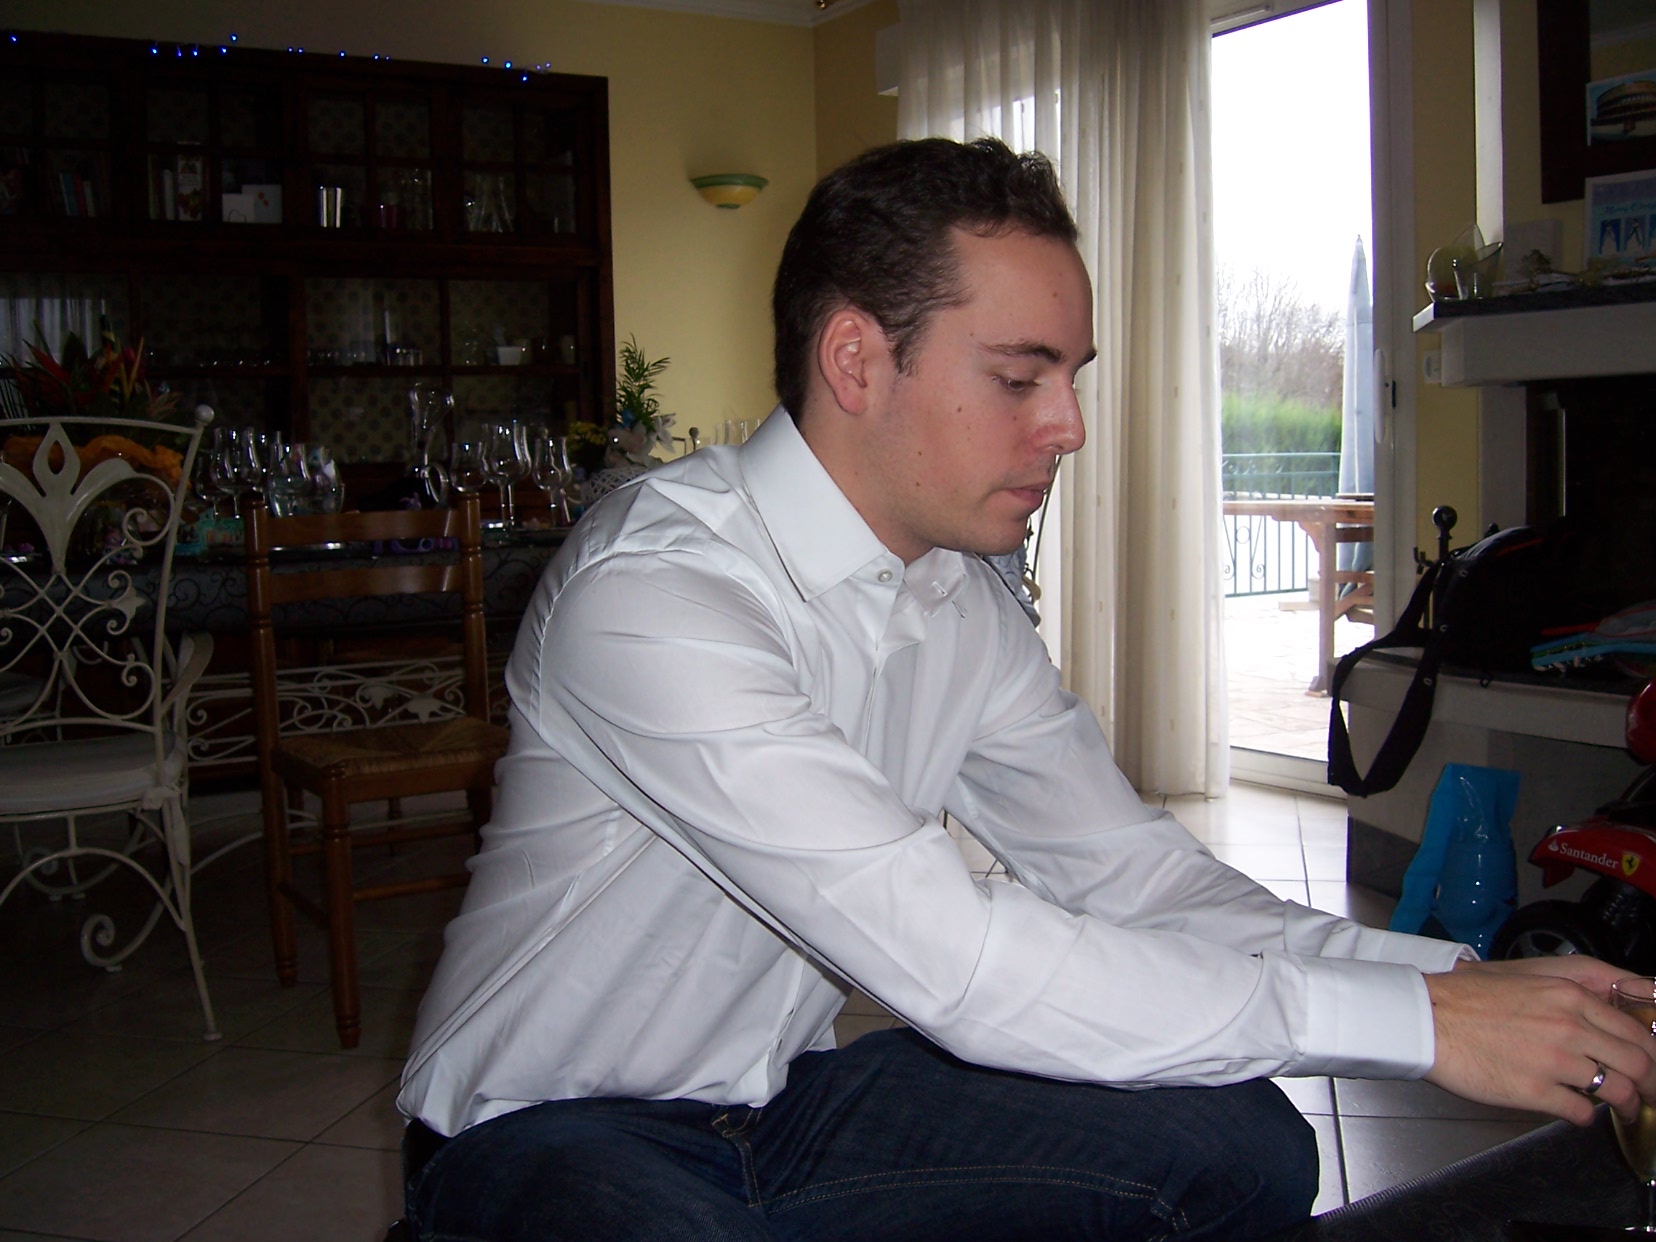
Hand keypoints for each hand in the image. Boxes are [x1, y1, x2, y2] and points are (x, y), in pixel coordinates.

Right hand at [1423, 956, 1655, 1125]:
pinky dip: (1586, 1116)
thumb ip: (1566, 998)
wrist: (1426, 1018)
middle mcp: (1570, 1026)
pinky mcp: (1536, 1091)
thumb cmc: (1464, 998)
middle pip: (1640, 1063)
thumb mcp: (1524, 979)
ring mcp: (1555, 1060)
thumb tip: (1596, 1020)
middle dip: (1650, 1084)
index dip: (1651, 1054)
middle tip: (1647, 1093)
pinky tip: (1577, 1111)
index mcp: (1569, 995)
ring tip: (1622, 1109)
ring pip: (1619, 1091)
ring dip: (1626, 1105)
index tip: (1649, 1065)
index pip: (1636, 1031)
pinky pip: (1582, 1112)